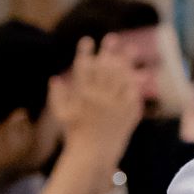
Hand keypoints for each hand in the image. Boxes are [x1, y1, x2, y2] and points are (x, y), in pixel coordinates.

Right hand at [51, 37, 144, 160]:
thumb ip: (58, 96)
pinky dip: (135, 84)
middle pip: (105, 69)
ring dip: (127, 63)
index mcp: (82, 96)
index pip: (83, 69)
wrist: (92, 156)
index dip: (85, 52)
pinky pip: (133, 95)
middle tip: (113, 37)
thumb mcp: (61, 115)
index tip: (87, 40)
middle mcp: (99, 98)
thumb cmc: (74, 136)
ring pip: (122, 79)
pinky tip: (139, 74)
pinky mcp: (127, 115)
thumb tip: (54, 79)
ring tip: (132, 49)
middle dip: (109, 52)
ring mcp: (115, 106)